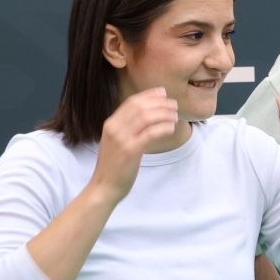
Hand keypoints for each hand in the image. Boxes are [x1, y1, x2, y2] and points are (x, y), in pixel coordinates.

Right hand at [91, 86, 178, 200]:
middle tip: (174, 105)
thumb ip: (128, 129)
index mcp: (110, 124)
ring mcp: (121, 139)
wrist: (104, 186)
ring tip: (175, 116)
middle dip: (160, 103)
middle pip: (140, 107)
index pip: (131, 102)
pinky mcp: (130, 150)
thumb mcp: (117, 142)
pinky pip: (150, 133)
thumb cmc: (114, 165)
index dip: (149, 95)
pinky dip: (163, 127)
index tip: (163, 93)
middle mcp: (114, 128)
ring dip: (164, 114)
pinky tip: (171, 128)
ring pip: (146, 117)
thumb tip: (147, 116)